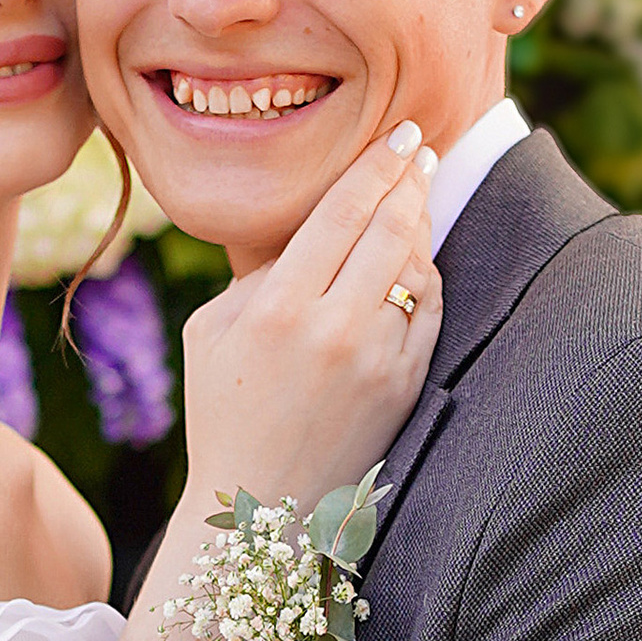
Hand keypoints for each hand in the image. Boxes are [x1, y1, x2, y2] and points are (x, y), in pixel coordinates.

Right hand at [182, 122, 443, 508]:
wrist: (263, 506)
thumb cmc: (225, 411)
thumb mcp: (211, 331)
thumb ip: (258, 273)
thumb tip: (312, 227)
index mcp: (278, 308)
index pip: (342, 212)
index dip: (377, 164)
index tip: (402, 134)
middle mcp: (334, 329)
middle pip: (390, 228)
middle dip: (411, 180)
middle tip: (422, 150)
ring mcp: (377, 359)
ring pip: (417, 266)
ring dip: (422, 224)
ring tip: (417, 197)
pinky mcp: (405, 385)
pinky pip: (430, 310)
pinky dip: (427, 277)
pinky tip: (418, 258)